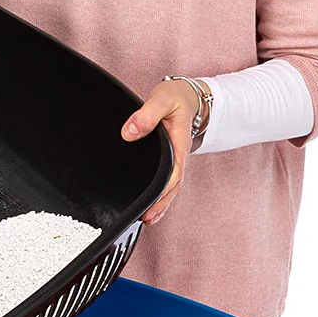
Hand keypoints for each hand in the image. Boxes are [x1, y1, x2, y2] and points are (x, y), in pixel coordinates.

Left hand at [120, 78, 201, 224]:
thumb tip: (129, 133)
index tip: (152, 203)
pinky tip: (153, 207)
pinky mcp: (170, 160)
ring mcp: (176, 159)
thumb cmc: (176, 98)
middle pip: (173, 185)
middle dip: (161, 204)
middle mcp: (179, 154)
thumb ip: (146, 115)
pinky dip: (161, 197)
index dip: (163, 189)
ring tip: (149, 220)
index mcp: (179, 142)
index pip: (173, 170)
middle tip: (146, 219)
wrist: (188, 96)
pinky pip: (168, 182)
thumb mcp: (161, 100)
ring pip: (171, 187)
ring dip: (161, 204)